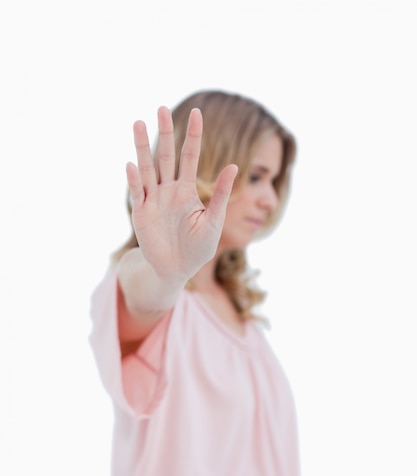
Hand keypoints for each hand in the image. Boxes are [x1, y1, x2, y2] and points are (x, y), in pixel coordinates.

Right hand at [126, 106, 237, 280]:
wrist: (177, 269)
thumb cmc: (198, 248)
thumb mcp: (214, 221)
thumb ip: (220, 195)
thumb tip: (234, 166)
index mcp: (186, 190)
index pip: (189, 156)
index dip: (193, 135)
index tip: (196, 112)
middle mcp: (168, 190)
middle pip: (165, 156)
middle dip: (164, 133)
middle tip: (161, 108)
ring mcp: (153, 200)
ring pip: (147, 168)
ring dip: (143, 147)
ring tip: (139, 123)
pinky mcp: (141, 213)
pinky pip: (137, 193)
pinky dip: (134, 180)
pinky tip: (130, 164)